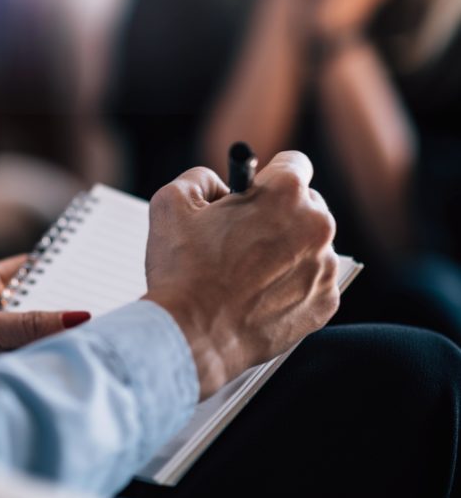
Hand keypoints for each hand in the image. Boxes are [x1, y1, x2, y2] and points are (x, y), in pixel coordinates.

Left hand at [0, 256, 89, 387]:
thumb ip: (28, 325)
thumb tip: (81, 316)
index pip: (29, 267)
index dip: (61, 265)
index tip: (99, 263)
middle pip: (36, 307)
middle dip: (65, 310)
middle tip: (109, 309)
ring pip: (31, 341)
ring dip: (52, 344)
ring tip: (97, 340)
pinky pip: (20, 369)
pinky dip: (39, 370)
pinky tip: (66, 369)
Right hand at [143, 153, 339, 398]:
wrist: (191, 335)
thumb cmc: (183, 269)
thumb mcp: (173, 200)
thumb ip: (201, 177)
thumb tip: (218, 184)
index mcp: (286, 192)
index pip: (295, 162)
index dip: (269, 175)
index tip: (256, 191)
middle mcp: (316, 225)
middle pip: (307, 204)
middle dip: (279, 213)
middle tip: (244, 234)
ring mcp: (324, 268)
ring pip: (310, 244)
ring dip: (286, 249)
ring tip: (246, 271)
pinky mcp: (324, 304)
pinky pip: (313, 281)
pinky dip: (291, 284)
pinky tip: (258, 293)